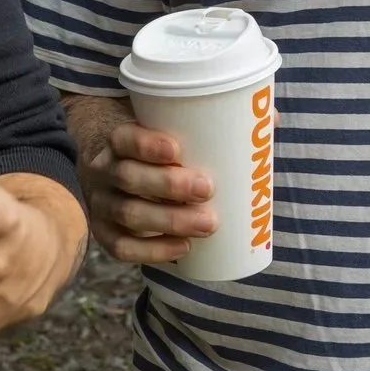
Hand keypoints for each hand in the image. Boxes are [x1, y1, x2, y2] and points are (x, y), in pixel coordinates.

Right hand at [80, 121, 214, 263]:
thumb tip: (268, 119)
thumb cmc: (154, 147)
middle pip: (128, 177)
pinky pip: (122, 248)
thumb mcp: (167, 125)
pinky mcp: (105, 232)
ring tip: (208, 224)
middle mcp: (103, 171)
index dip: (147, 144)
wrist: (112, 165)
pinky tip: (183, 248)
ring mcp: (101, 204)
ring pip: (128, 214)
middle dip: (168, 185)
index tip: (178, 149)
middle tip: (208, 189)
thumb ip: (211, 121)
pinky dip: (152, 251)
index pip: (124, 138)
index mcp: (116, 139)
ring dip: (170, 220)